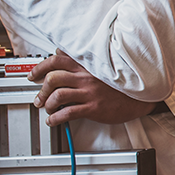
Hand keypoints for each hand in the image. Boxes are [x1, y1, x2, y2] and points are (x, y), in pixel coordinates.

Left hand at [29, 50, 155, 126]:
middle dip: (41, 89)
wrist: (140, 97)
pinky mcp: (93, 107)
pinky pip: (67, 113)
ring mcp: (90, 92)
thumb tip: (61, 54)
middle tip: (39, 97)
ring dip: (47, 103)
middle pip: (53, 78)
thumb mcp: (103, 68)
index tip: (34, 74)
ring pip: (57, 95)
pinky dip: (55, 118)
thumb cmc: (121, 84)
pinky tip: (54, 120)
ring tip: (48, 108)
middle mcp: (86, 77)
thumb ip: (83, 62)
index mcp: (88, 66)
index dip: (40, 67)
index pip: (57, 60)